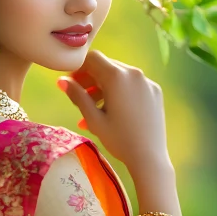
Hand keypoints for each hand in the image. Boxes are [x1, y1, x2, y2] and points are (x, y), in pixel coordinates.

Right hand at [57, 50, 170, 172]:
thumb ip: (77, 96)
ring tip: (93, 108)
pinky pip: (133, 85)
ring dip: (104, 87)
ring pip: (120, 76)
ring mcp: (147, 81)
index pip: (93, 58)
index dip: (79, 67)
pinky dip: (120, 92)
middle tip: (80, 95)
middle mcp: (134, 73)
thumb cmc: (119, 139)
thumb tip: (61, 81)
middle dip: (91, 78)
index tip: (71, 82)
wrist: (150, 157)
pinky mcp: (155, 91)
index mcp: (117, 77)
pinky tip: (114, 111)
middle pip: (107, 66)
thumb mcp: (94, 119)